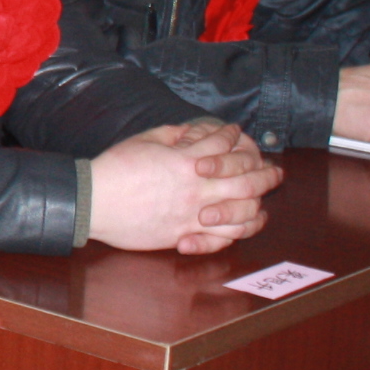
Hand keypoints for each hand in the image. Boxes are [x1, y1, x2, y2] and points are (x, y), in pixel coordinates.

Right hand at [88, 123, 280, 254]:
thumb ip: (171, 134)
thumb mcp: (143, 140)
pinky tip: (242, 225)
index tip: (237, 132)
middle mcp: (196, 188)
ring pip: (242, 213)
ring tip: (265, 201)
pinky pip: (221, 237)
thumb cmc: (114, 168)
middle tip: (276, 170)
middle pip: (246, 180)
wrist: (93, 201)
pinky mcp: (183, 234)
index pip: (224, 145)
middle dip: (265, 173)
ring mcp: (192, 214)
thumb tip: (189, 132)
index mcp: (186, 161)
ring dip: (258, 205)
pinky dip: (236, 232)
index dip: (233, 135)